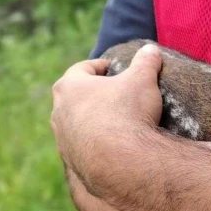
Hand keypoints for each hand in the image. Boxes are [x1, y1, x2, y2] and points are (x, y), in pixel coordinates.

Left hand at [50, 44, 162, 183]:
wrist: (121, 161)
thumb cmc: (128, 113)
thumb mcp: (143, 80)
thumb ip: (146, 62)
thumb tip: (151, 50)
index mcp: (70, 86)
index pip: (83, 68)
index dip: (101, 66)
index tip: (114, 68)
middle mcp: (59, 110)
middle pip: (75, 95)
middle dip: (93, 93)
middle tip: (113, 94)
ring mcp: (63, 138)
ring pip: (75, 123)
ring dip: (90, 120)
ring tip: (112, 122)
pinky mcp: (71, 160)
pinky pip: (82, 146)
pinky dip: (94, 143)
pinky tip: (111, 146)